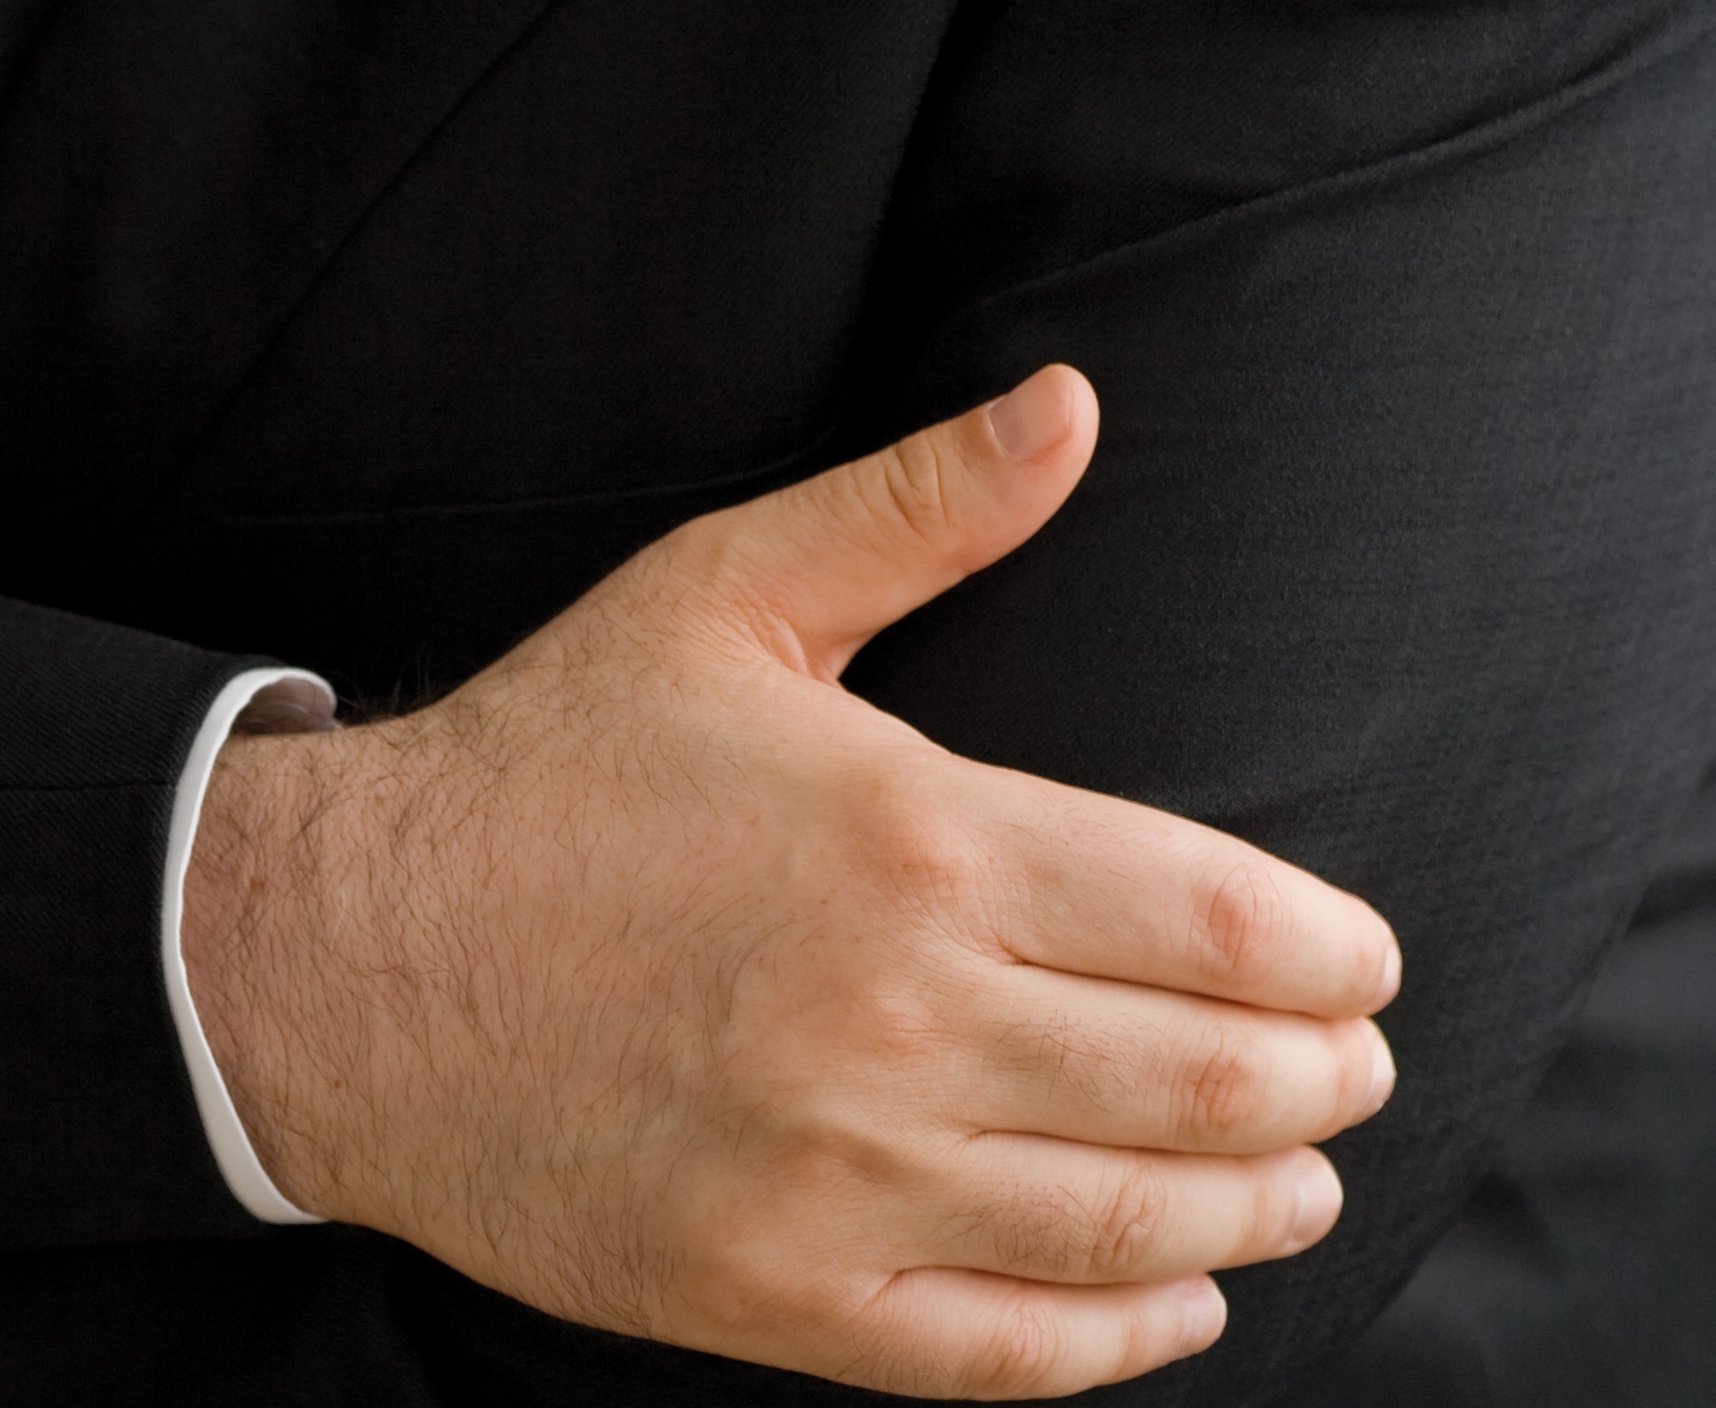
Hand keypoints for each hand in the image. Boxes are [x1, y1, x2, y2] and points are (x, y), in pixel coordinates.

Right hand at [185, 366, 1400, 1395]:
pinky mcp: (780, 1298)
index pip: (1203, 923)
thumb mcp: (728, 590)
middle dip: (1316, 1083)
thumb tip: (1072, 402)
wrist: (350, 955)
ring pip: (1124, 1223)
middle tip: (1358, 1069)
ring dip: (1254, 1210)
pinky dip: (1120, 1333)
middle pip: (1197, 1083)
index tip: (1365, 960)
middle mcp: (897, 1020)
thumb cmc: (551, 761)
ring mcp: (840, 1176)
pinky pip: (1003, 1349)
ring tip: (1302, 1183)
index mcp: (909, 841)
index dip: (1319, 955)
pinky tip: (1173, 1294)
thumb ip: (922, 506)